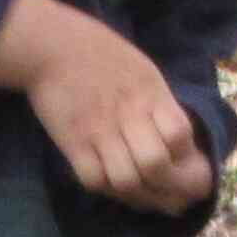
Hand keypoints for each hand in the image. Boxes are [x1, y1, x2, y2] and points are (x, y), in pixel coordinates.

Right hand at [0, 0, 211, 212]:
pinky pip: (94, 180)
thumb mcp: (143, 70)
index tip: (178, 158)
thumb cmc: (100, 52)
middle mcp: (129, 116)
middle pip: (156, 166)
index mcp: (151, 95)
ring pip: (126, 181)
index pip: (181, 136)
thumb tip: (180, 140)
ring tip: (134, 186)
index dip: (184, 154)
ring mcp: (99, 132)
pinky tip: (106, 176)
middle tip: (162, 188)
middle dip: (165, 184)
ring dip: (134, 191)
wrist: (51, 45)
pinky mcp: (72, 143)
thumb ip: (160, 103)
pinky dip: (104, 186)